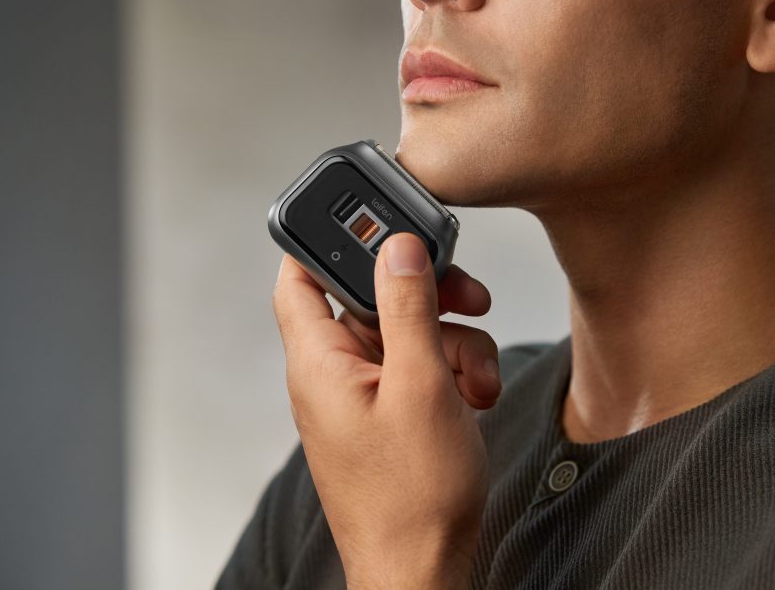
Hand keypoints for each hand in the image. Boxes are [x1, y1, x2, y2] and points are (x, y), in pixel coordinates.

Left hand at [273, 233, 498, 588]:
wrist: (423, 570)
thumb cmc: (412, 499)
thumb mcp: (421, 386)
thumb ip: (407, 308)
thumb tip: (398, 247)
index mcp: (319, 363)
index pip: (299, 274)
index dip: (329, 238)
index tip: (375, 219)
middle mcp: (333, 374)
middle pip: (370, 298)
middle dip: (425, 296)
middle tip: (466, 298)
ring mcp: (362, 395)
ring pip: (405, 332)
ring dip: (452, 343)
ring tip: (476, 382)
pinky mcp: (389, 413)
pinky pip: (417, 368)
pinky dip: (452, 374)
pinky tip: (474, 399)